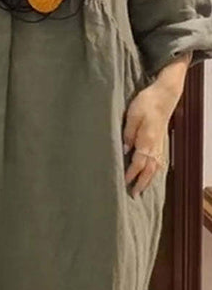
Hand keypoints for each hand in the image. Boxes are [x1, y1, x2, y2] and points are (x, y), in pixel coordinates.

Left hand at [122, 80, 179, 197]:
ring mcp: (160, 143)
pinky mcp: (161, 140)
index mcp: (147, 140)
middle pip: (149, 169)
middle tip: (134, 195)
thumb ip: (128, 133)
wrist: (164, 94)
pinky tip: (152, 173)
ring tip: (142, 189)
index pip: (139, 163)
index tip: (125, 184)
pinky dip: (156, 170)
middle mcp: (155, 145)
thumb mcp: (132, 115)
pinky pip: (159, 160)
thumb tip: (125, 150)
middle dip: (141, 182)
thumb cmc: (146, 102)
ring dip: (149, 179)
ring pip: (156, 166)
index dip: (132, 175)